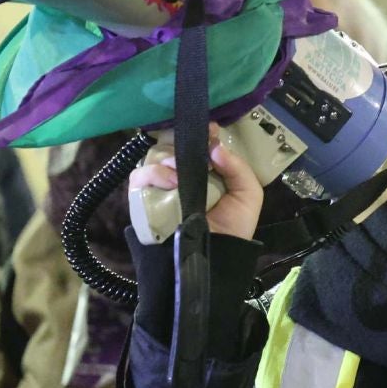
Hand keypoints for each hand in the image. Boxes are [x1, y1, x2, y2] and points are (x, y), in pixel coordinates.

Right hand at [127, 124, 263, 240]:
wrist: (216, 257)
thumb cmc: (234, 226)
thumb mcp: (248, 193)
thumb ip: (237, 167)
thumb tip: (214, 146)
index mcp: (205, 171)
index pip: (197, 144)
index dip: (202, 134)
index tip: (209, 130)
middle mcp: (181, 175)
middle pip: (172, 146)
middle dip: (181, 145)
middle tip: (192, 150)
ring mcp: (161, 187)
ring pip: (154, 160)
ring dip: (167, 162)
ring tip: (179, 176)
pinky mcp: (145, 200)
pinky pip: (138, 179)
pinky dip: (151, 176)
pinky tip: (169, 184)